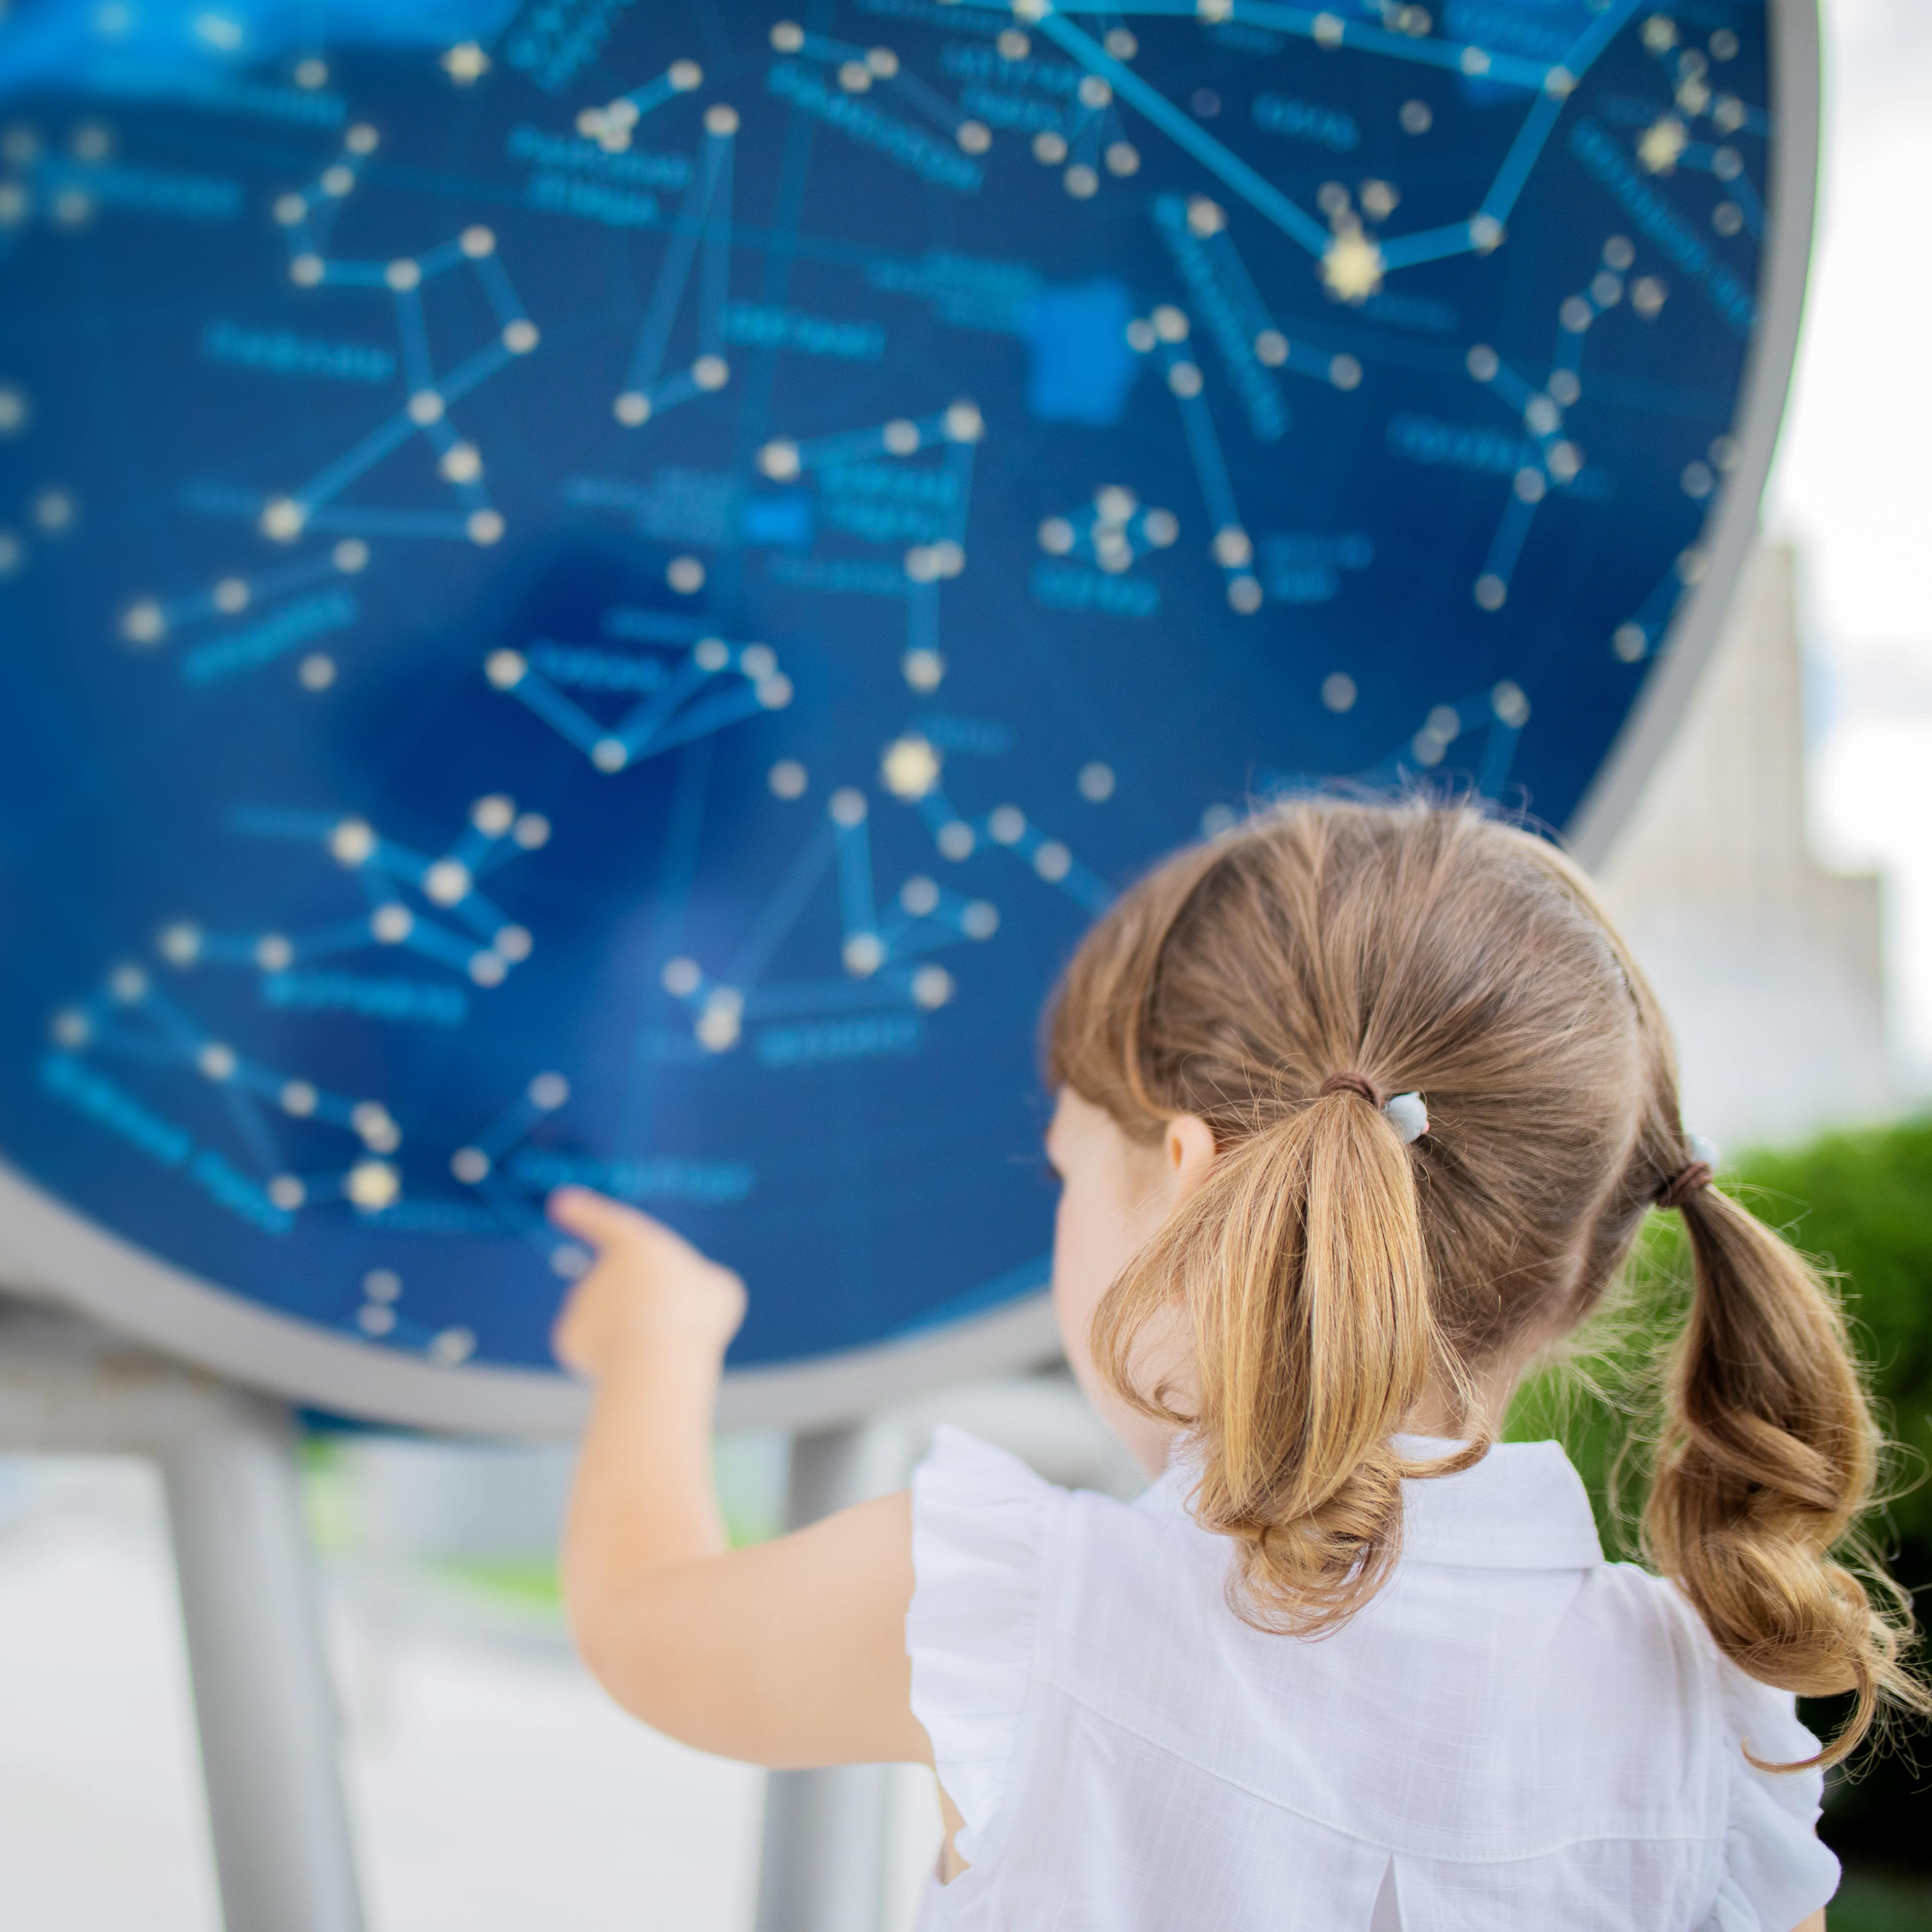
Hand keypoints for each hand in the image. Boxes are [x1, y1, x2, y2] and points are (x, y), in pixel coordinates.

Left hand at [548, 1188, 746, 1380]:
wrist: (656, 1362)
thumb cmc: (694, 1317)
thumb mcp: (717, 1289)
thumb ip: (698, 1286)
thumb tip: (683, 1298)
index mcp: (634, 1244)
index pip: (605, 1221)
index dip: (585, 1212)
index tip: (559, 1203)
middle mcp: (598, 1268)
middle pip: (624, 1288)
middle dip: (644, 1309)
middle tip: (674, 1327)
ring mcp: (579, 1303)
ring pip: (609, 1319)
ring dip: (630, 1333)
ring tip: (657, 1349)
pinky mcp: (568, 1337)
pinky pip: (594, 1346)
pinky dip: (611, 1357)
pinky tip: (633, 1365)